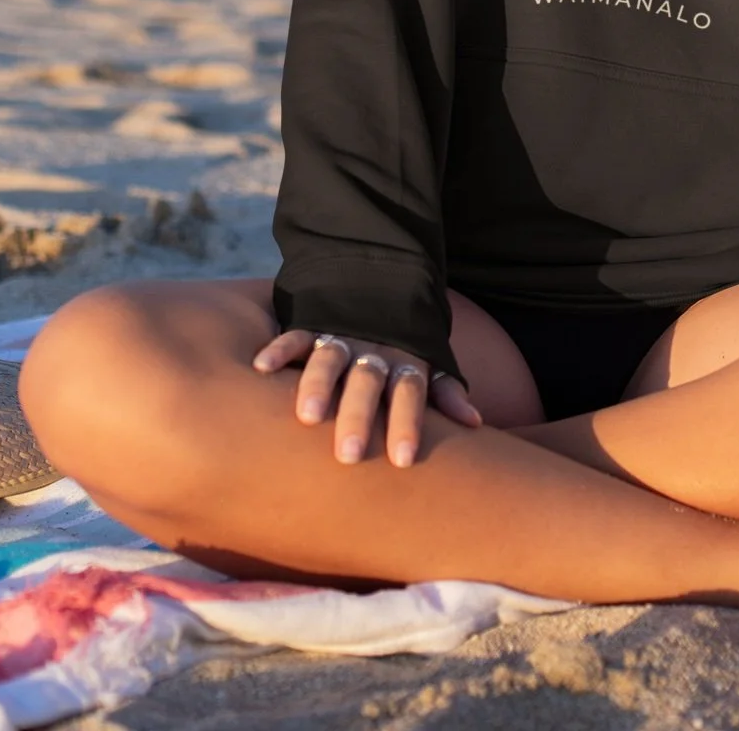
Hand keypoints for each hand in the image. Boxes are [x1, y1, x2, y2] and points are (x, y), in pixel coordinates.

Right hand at [253, 328, 482, 465]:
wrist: (378, 279)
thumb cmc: (402, 342)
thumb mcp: (427, 360)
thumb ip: (445, 392)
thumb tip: (476, 425)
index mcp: (404, 361)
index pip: (411, 393)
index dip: (408, 423)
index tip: (404, 460)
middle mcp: (372, 350)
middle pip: (368, 382)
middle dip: (360, 417)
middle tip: (350, 455)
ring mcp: (341, 336)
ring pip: (330, 359)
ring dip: (319, 385)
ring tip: (308, 416)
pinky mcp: (312, 324)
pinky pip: (294, 334)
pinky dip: (280, 349)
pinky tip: (262, 368)